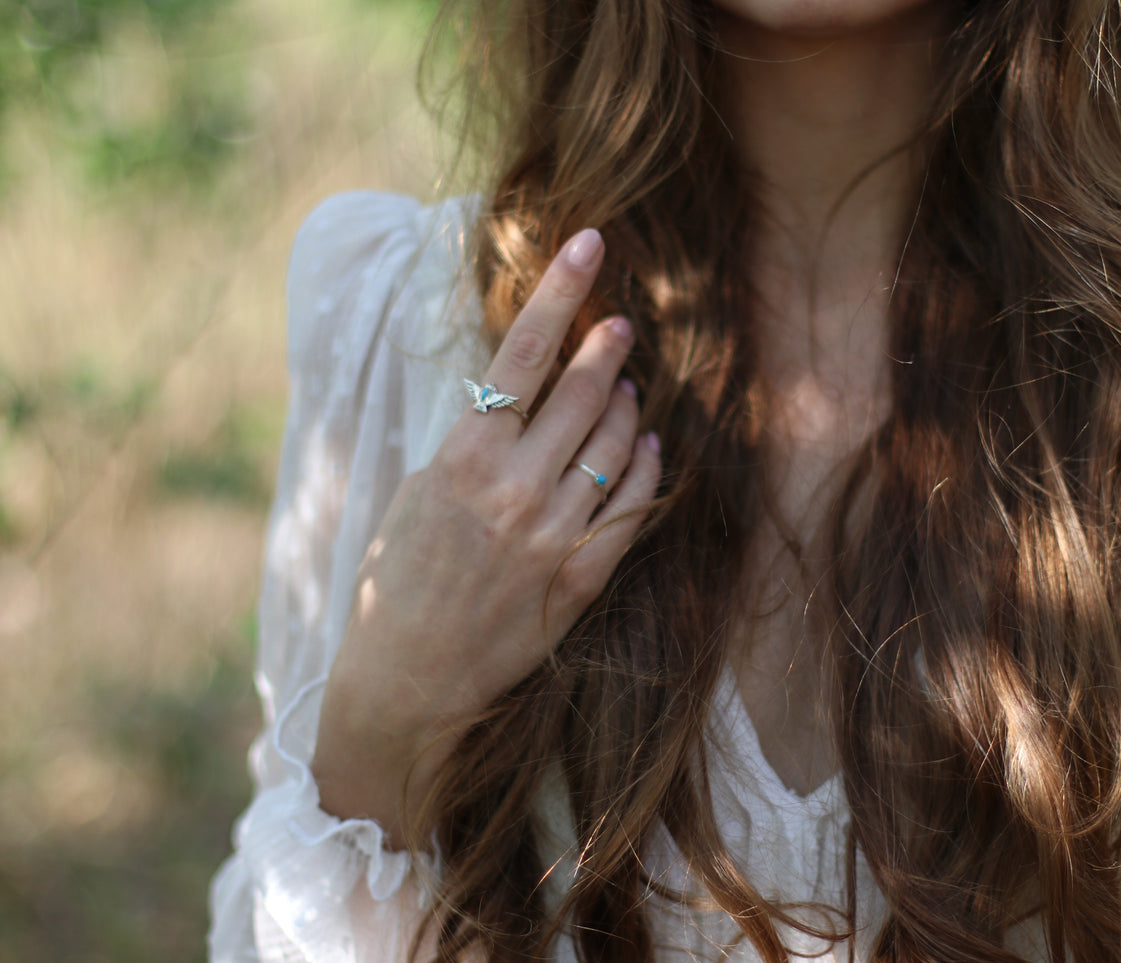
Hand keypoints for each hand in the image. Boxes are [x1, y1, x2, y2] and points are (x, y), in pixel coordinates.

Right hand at [310, 228, 660, 841]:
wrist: (409, 675)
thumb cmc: (399, 578)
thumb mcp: (419, 490)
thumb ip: (473, 439)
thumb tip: (519, 389)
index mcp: (464, 458)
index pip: (524, 353)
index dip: (562, 292)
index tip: (590, 245)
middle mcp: (516, 489)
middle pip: (584, 391)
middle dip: (609, 347)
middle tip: (624, 323)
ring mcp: (555, 534)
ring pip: (616, 443)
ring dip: (628, 404)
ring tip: (628, 386)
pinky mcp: (582, 576)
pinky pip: (630, 504)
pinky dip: (644, 465)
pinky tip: (649, 444)